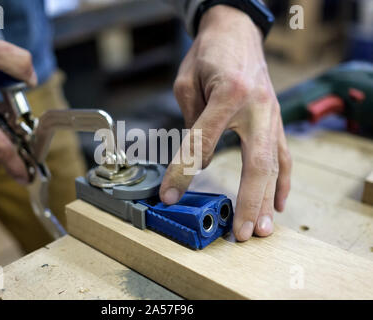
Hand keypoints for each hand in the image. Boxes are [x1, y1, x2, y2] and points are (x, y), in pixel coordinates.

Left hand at [159, 5, 291, 240]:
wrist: (237, 32)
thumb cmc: (208, 54)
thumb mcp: (186, 82)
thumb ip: (191, 122)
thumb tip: (194, 159)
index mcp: (228, 94)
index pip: (202, 143)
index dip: (183, 172)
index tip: (170, 196)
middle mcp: (256, 108)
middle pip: (254, 164)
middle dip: (247, 202)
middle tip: (239, 233)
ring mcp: (271, 115)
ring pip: (273, 165)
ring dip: (267, 200)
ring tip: (261, 230)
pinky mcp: (275, 120)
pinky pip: (284, 156)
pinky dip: (282, 182)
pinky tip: (278, 203)